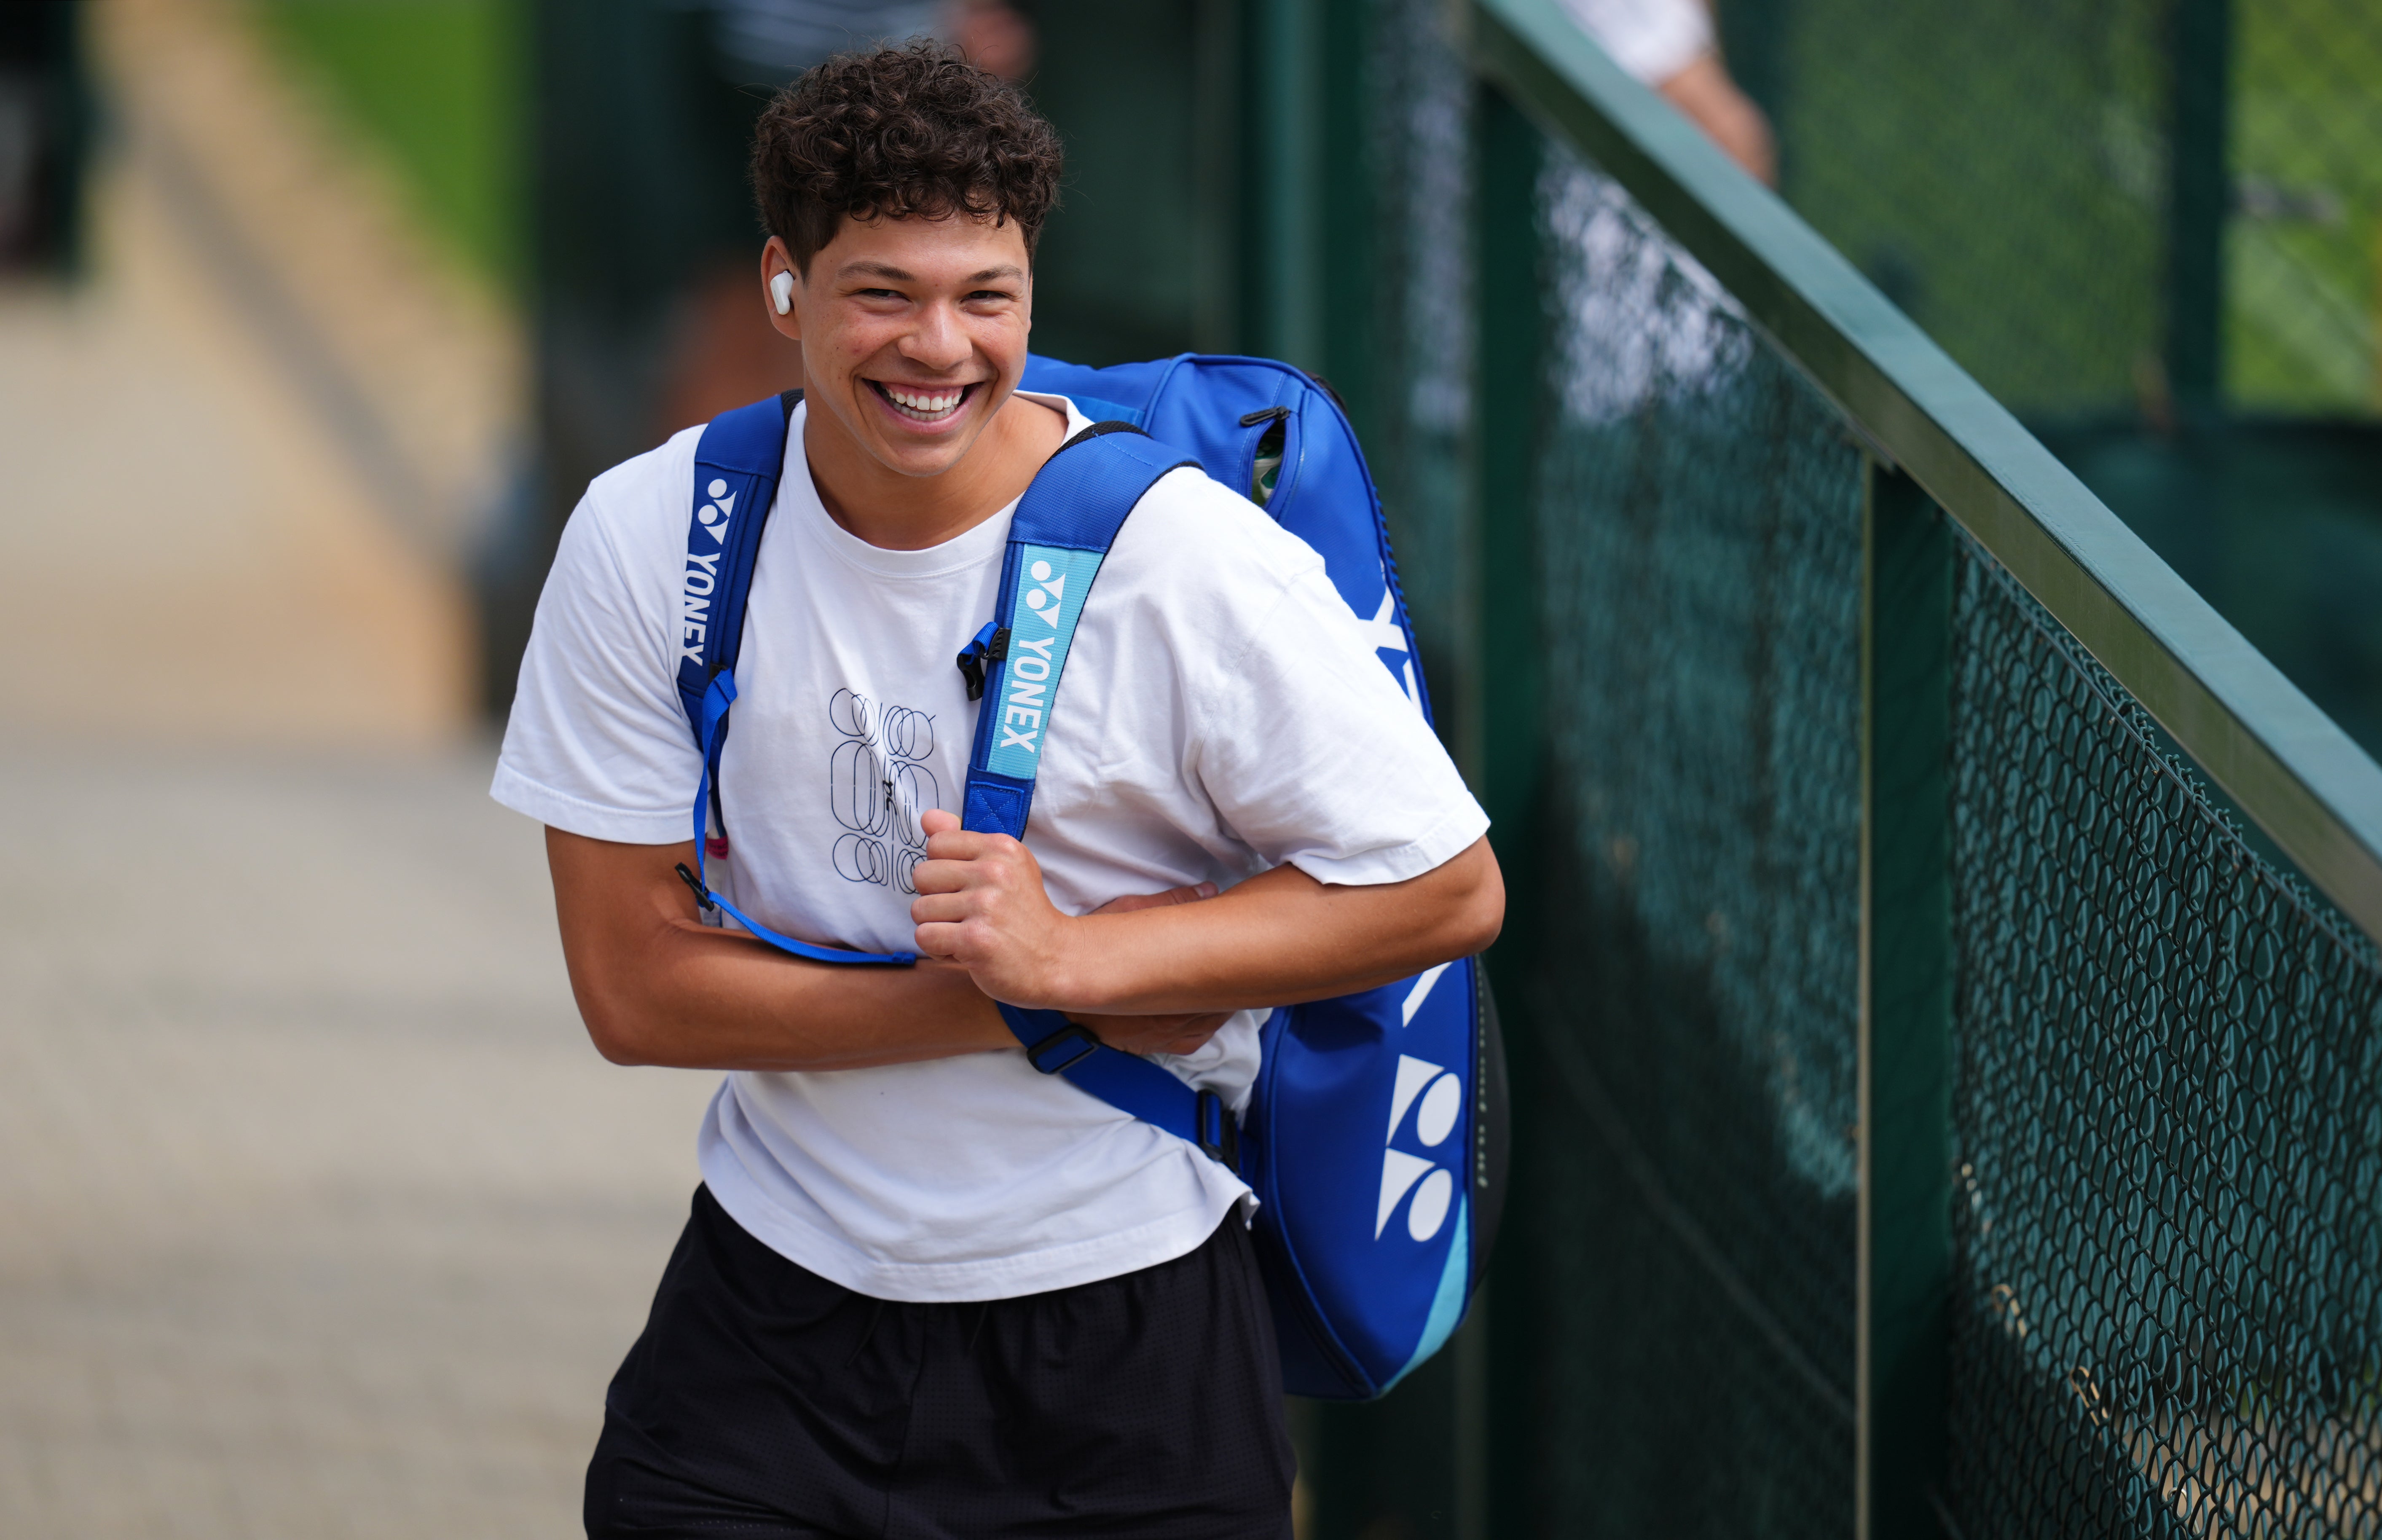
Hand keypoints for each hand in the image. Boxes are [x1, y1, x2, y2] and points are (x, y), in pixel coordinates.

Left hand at [910, 808, 1081, 1007]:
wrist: (1054, 959)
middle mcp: (995, 872)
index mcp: (1002, 848)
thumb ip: (962, 840)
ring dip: (937, 927)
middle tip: (965, 914)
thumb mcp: (1004, 866)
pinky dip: (938, 949)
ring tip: (967, 932)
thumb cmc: (1022, 913)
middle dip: (935, 899)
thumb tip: (928, 817)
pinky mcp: (976, 939)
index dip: (943, 869)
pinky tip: (964, 950)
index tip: (966, 887)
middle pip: (922, 875)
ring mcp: (986, 905)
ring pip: (920, 909)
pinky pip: (925, 936)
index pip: (937, 843)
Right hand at [1070, 881, 1229, 1055]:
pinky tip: (1209, 1016)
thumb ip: (1169, 903)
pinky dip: (1205, 1029)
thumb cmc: (1087, 951)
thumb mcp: (1126, 915)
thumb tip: (1209, 891)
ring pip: (1209, 1025)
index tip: (1247, 952)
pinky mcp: (1151, 1046)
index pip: (1217, 976)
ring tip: (1230, 989)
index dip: (1237, 964)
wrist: (1053, 996)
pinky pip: (1192, 1042)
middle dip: (1232, 986)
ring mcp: (1162, 1035)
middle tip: (1245, 969)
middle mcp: (1170, 1015)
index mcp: (1169, 982)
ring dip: (1222, 1008)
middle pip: (1218, 1003)